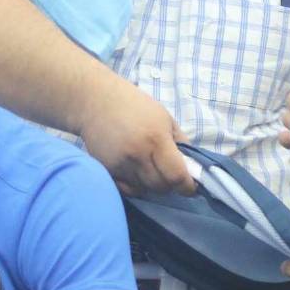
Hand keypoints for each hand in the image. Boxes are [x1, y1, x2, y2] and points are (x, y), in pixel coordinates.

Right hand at [78, 77, 195, 195]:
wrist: (96, 100)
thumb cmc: (135, 106)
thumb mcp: (165, 118)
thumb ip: (181, 143)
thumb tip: (193, 167)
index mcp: (156, 139)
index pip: (176, 175)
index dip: (187, 186)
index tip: (191, 187)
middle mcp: (138, 155)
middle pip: (161, 186)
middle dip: (170, 184)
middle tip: (170, 174)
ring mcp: (120, 164)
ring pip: (144, 189)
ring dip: (152, 184)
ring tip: (151, 168)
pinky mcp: (107, 169)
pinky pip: (127, 189)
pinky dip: (136, 186)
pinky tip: (136, 173)